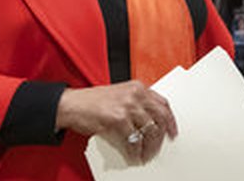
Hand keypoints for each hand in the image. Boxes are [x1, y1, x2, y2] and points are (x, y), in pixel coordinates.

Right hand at [56, 80, 176, 164]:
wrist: (71, 104)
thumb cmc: (91, 101)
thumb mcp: (119, 95)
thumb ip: (136, 103)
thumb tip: (150, 123)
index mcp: (137, 87)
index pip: (163, 103)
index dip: (170, 119)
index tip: (172, 130)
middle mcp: (135, 94)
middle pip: (160, 117)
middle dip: (163, 135)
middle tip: (160, 147)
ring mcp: (127, 106)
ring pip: (150, 130)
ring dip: (149, 147)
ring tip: (146, 155)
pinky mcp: (118, 119)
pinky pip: (133, 140)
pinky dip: (135, 151)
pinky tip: (133, 156)